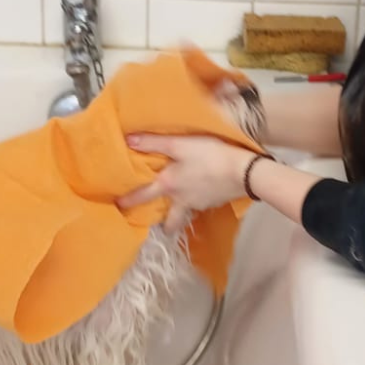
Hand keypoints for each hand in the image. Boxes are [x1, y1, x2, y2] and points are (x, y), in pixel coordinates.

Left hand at [119, 134, 251, 233]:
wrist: (244, 172)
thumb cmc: (210, 155)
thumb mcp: (181, 144)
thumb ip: (154, 142)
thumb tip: (128, 140)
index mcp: (168, 186)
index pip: (142, 196)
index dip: (128, 201)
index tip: (119, 205)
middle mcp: (181, 200)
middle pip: (170, 221)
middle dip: (164, 224)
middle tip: (158, 222)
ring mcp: (199, 204)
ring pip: (186, 213)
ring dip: (181, 212)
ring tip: (182, 204)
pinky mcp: (215, 202)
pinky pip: (202, 205)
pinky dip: (199, 200)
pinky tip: (203, 190)